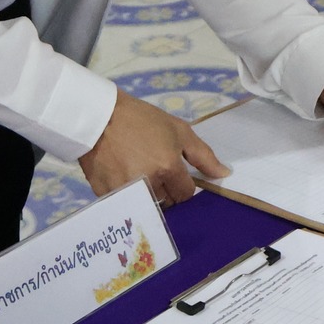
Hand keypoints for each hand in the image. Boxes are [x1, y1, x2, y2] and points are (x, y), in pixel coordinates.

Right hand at [79, 91, 228, 205]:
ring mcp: (127, 192)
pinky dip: (129, 196)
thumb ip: (203, 155)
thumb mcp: (178, 130)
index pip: (187, 194)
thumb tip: (224, 175)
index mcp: (168, 167)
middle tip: (155, 170)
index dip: (184, 183)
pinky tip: (123, 176)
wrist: (99, 117)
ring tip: (140, 174)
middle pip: (168, 202)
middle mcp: (149, 184)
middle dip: (167, 190)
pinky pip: (127, 205)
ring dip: (149, 195)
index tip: (174, 172)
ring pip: (149, 206)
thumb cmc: (142, 120)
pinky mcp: (108, 196)